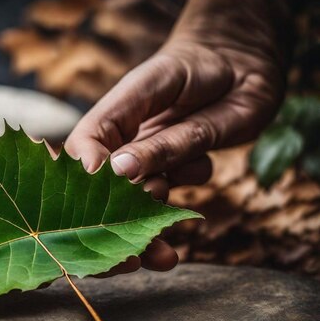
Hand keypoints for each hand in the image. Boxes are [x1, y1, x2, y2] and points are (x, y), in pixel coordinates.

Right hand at [65, 0, 290, 274]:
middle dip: (112, 233)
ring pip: (134, 208)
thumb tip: (118, 173)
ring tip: (166, 251)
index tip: (93, 221)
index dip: (80, 192)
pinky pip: (170, 203)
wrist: (242, 61)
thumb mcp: (163, 87)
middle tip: (131, 259)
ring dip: (148, 231)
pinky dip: (182, 205)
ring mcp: (146, 161)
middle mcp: (121, 147)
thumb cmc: (197, 62)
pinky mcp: (172, 171)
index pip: (78, 160)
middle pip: (101, 197)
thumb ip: (150, 133)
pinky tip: (200, 167)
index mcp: (108, 122)